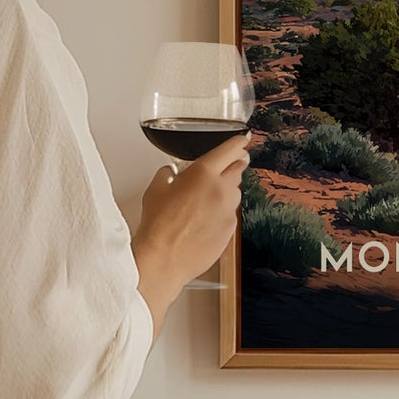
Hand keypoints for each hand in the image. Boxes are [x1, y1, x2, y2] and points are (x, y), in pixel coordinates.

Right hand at [132, 134, 250, 333]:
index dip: (238, 143)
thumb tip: (171, 173)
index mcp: (203, 173)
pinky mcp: (230, 230)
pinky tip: (205, 221)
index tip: (243, 140)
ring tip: (205, 201)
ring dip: (226, 191)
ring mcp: (229, 211)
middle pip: (238, 169)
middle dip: (233, 165)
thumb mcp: (155, 189)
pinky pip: (230, 214)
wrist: (164, 258)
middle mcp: (221, 189)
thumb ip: (167, 174)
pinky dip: (222, 213)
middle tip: (227, 166)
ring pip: (235, 193)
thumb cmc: (158, 224)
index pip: (229, 150)